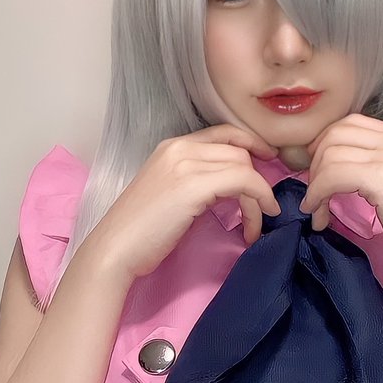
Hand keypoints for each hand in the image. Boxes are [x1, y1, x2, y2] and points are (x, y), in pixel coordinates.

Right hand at [92, 125, 280, 281]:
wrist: (114, 249)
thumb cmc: (141, 232)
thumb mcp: (171, 195)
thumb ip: (198, 182)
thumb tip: (232, 189)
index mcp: (172, 147)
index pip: (224, 133)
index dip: (252, 144)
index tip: (268, 163)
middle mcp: (179, 148)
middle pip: (238, 150)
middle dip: (258, 180)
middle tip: (262, 210)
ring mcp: (185, 164)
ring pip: (244, 166)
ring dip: (259, 198)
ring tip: (255, 226)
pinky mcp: (193, 185)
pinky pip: (243, 181)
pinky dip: (258, 200)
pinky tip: (257, 223)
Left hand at [298, 113, 382, 282]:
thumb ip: (378, 165)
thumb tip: (335, 163)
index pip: (353, 123)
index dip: (326, 145)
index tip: (318, 172)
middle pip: (337, 132)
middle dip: (315, 161)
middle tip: (314, 191)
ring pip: (331, 153)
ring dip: (314, 183)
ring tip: (317, 209)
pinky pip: (333, 175)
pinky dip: (317, 194)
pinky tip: (318, 214)